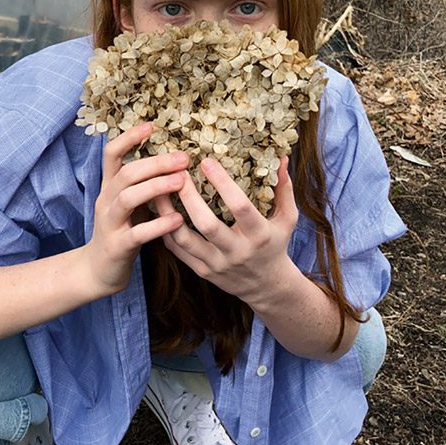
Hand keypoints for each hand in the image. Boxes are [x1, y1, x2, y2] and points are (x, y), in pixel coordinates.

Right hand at [86, 123, 185, 295]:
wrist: (97, 271)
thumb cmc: (121, 230)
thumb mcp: (128, 202)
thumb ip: (142, 182)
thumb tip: (173, 160)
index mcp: (110, 187)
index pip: (111, 154)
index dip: (129, 138)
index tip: (151, 126)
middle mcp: (106, 200)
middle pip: (126, 173)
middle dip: (156, 163)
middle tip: (183, 158)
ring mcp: (110, 223)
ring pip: (128, 198)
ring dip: (157, 187)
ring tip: (182, 182)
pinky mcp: (118, 246)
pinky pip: (137, 233)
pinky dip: (158, 225)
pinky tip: (177, 220)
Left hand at [155, 156, 297, 303]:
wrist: (267, 286)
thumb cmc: (276, 244)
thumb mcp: (287, 218)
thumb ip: (284, 189)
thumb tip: (282, 158)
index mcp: (259, 235)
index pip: (239, 206)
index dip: (222, 183)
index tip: (206, 161)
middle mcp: (237, 251)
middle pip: (207, 224)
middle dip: (190, 196)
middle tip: (178, 173)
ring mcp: (217, 264)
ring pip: (185, 239)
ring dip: (168, 213)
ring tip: (159, 189)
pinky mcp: (203, 271)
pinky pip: (178, 250)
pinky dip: (166, 229)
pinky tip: (160, 209)